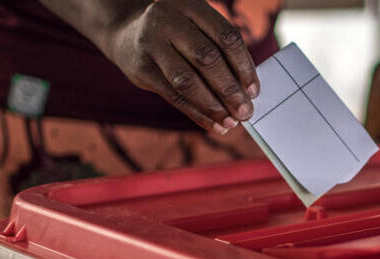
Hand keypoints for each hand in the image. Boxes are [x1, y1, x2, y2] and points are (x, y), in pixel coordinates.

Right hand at [105, 0, 258, 133]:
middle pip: (207, 58)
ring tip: (231, 122)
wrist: (125, 32)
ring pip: (188, 80)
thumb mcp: (195, 27)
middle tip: (245, 111)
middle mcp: (169, 20)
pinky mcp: (141, 69)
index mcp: (191, 6)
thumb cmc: (175, 34)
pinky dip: (197, 114)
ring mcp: (152, 44)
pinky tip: (214, 125)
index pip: (226, 36)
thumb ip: (218, 49)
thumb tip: (247, 90)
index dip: (244, 66)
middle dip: (230, 90)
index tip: (254, 91)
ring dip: (213, 106)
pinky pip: (174, 96)